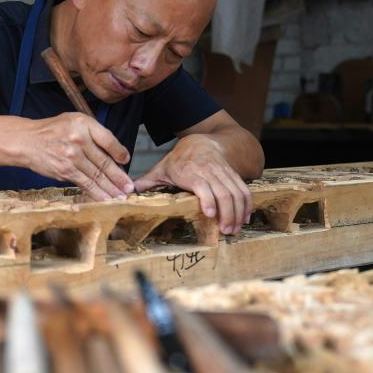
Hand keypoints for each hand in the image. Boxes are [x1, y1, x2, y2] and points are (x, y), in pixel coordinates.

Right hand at [19, 112, 134, 200]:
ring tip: (122, 196)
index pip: (108, 140)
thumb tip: (114, 152)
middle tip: (130, 187)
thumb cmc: (52, 131)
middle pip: (104, 161)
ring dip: (111, 188)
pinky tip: (106, 198)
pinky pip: (85, 183)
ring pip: (96, 175)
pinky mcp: (65, 171)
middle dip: (119, 177)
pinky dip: (97, 192)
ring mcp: (71, 156)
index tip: (127, 161)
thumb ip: (93, 132)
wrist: (26, 141)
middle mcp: (78, 139)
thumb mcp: (73, 120)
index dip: (120, 153)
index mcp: (83, 123)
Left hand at [134, 134, 252, 234]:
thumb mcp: (162, 168)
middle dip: (227, 213)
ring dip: (238, 212)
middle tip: (226, 231)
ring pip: (236, 192)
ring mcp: (224, 172)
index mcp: (190, 171)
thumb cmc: (179, 159)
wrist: (203, 140)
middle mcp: (209, 171)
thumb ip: (147, 181)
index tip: (210, 215)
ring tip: (235, 229)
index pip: (202, 185)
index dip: (208, 199)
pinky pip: (244, 189)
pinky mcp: (234, 174)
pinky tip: (246, 217)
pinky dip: (247, 204)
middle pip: (223, 192)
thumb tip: (125, 193)